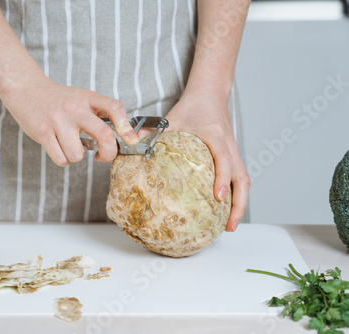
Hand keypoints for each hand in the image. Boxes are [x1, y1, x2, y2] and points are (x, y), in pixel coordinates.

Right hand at [0, 77, 138, 165]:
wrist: (26, 89)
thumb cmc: (58, 99)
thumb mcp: (82, 99)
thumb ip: (100, 114)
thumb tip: (125, 137)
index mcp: (88, 98)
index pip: (114, 108)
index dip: (126, 126)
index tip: (132, 140)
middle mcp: (75, 108)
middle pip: (104, 135)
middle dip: (108, 153)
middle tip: (101, 155)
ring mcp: (58, 120)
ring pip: (78, 154)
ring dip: (75, 156)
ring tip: (70, 146)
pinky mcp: (43, 132)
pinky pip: (61, 158)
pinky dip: (62, 159)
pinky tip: (58, 148)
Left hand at [164, 91, 249, 231]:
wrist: (210, 94)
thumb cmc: (192, 106)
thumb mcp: (172, 119)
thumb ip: (153, 133)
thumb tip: (133, 147)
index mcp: (216, 136)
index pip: (223, 159)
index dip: (222, 179)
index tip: (217, 197)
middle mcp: (229, 146)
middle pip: (242, 178)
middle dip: (238, 203)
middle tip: (228, 226)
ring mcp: (233, 151)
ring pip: (243, 180)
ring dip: (240, 203)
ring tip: (229, 225)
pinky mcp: (232, 155)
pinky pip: (238, 177)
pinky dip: (235, 194)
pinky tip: (225, 209)